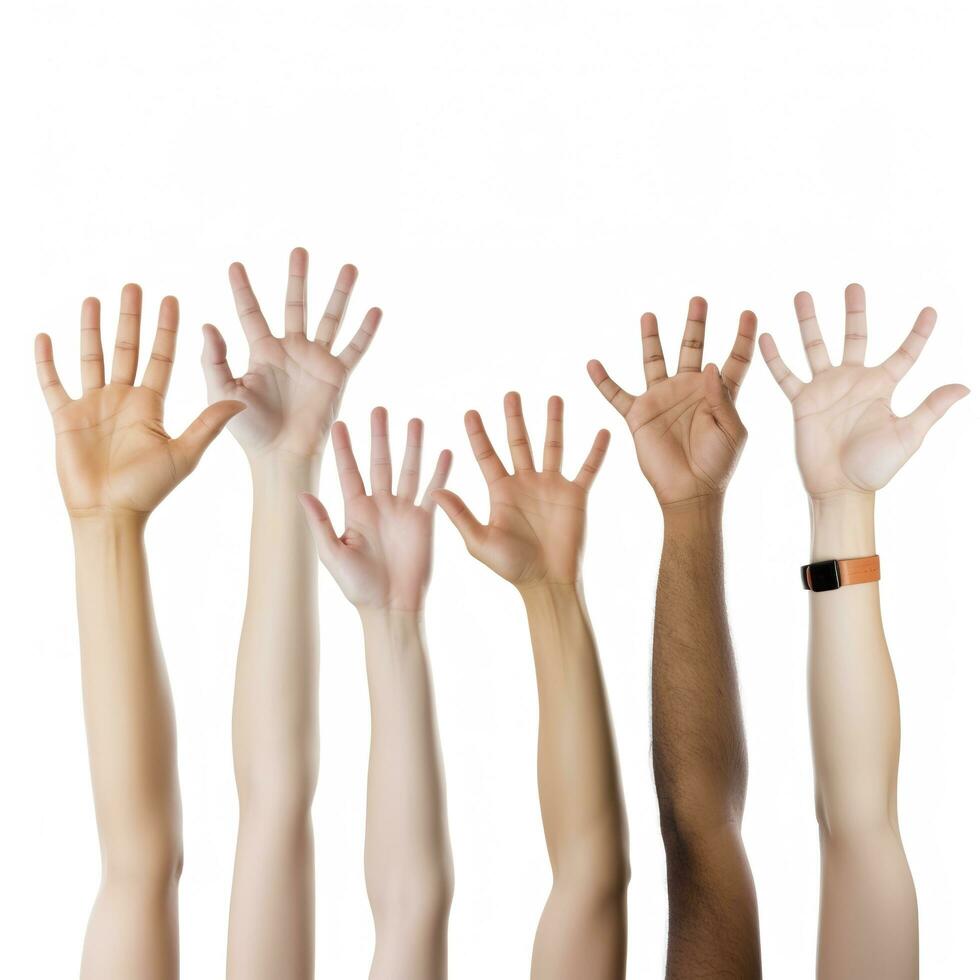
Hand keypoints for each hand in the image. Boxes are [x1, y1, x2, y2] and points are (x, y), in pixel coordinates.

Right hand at [35, 285, 243, 517]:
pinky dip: (46, 361)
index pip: (161, 357)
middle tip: (133, 286)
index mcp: (151, 404)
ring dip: (91, 329)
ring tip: (94, 298)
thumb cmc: (150, 489)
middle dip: (130, 318)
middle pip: (127, 349)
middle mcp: (123, 399)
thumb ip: (209, 424)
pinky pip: (52, 383)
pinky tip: (45, 336)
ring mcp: (93, 406)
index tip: (171, 298)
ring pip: (91, 357)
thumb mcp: (185, 453)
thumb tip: (242, 400)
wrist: (111, 514)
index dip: (165, 329)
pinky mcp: (65, 418)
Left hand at [201, 247, 380, 460]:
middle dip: (297, 278)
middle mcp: (291, 350)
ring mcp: (315, 361)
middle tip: (299, 251)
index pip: (251, 312)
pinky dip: (365, 331)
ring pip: (329, 319)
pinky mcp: (336, 375)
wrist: (280, 454)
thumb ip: (215, 360)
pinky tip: (375, 310)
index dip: (242, 290)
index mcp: (261, 352)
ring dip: (339, 293)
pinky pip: (354, 349)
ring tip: (349, 268)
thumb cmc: (248, 429)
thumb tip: (208, 325)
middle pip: (294, 305)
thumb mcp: (222, 392)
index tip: (234, 265)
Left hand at [300, 409, 451, 611]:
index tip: (341, 423)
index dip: (345, 448)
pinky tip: (445, 452)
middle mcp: (379, 505)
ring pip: (408, 470)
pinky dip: (439, 473)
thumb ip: (321, 523)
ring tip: (414, 421)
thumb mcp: (332, 554)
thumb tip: (302, 494)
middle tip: (378, 410)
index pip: (348, 471)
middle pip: (379, 462)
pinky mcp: (424, 521)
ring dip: (411, 447)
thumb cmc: (358, 587)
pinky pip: (433, 491)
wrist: (391, 606)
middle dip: (379, 437)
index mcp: (355, 510)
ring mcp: (403, 511)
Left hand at [432, 393, 608, 588]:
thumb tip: (435, 491)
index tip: (470, 411)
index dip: (478, 434)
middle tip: (510, 394)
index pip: (486, 455)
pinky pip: (587, 468)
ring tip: (554, 398)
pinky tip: (602, 431)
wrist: (547, 583)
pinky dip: (595, 450)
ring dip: (553, 422)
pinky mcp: (575, 495)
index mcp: (500, 492)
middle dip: (514, 418)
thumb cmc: (511, 568)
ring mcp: (550, 487)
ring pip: (552, 446)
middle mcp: (525, 483)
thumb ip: (460, 515)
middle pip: (518, 442)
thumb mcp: (480, 542)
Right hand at [588, 297, 755, 506]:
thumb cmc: (718, 464)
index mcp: (718, 394)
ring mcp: (662, 400)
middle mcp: (689, 390)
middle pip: (692, 348)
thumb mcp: (733, 431)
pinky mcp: (639, 415)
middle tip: (698, 299)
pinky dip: (603, 380)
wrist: (689, 491)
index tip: (749, 313)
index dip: (742, 336)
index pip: (734, 358)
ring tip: (649, 314)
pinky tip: (593, 363)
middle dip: (696, 323)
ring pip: (654, 360)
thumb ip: (723, 398)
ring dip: (651, 338)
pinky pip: (616, 394)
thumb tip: (711, 365)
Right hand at [759, 284, 968, 498]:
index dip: (919, 332)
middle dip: (854, 312)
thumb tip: (966, 386)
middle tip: (854, 286)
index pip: (904, 353)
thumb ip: (931, 408)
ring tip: (802, 294)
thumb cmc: (876, 467)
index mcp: (882, 387)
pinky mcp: (802, 402)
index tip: (931, 310)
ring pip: (816, 347)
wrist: (840, 488)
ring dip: (809, 321)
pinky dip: (775, 357)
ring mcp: (825, 389)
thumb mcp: (908, 435)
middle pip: (855, 337)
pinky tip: (766, 336)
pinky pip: (786, 375)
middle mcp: (853, 382)